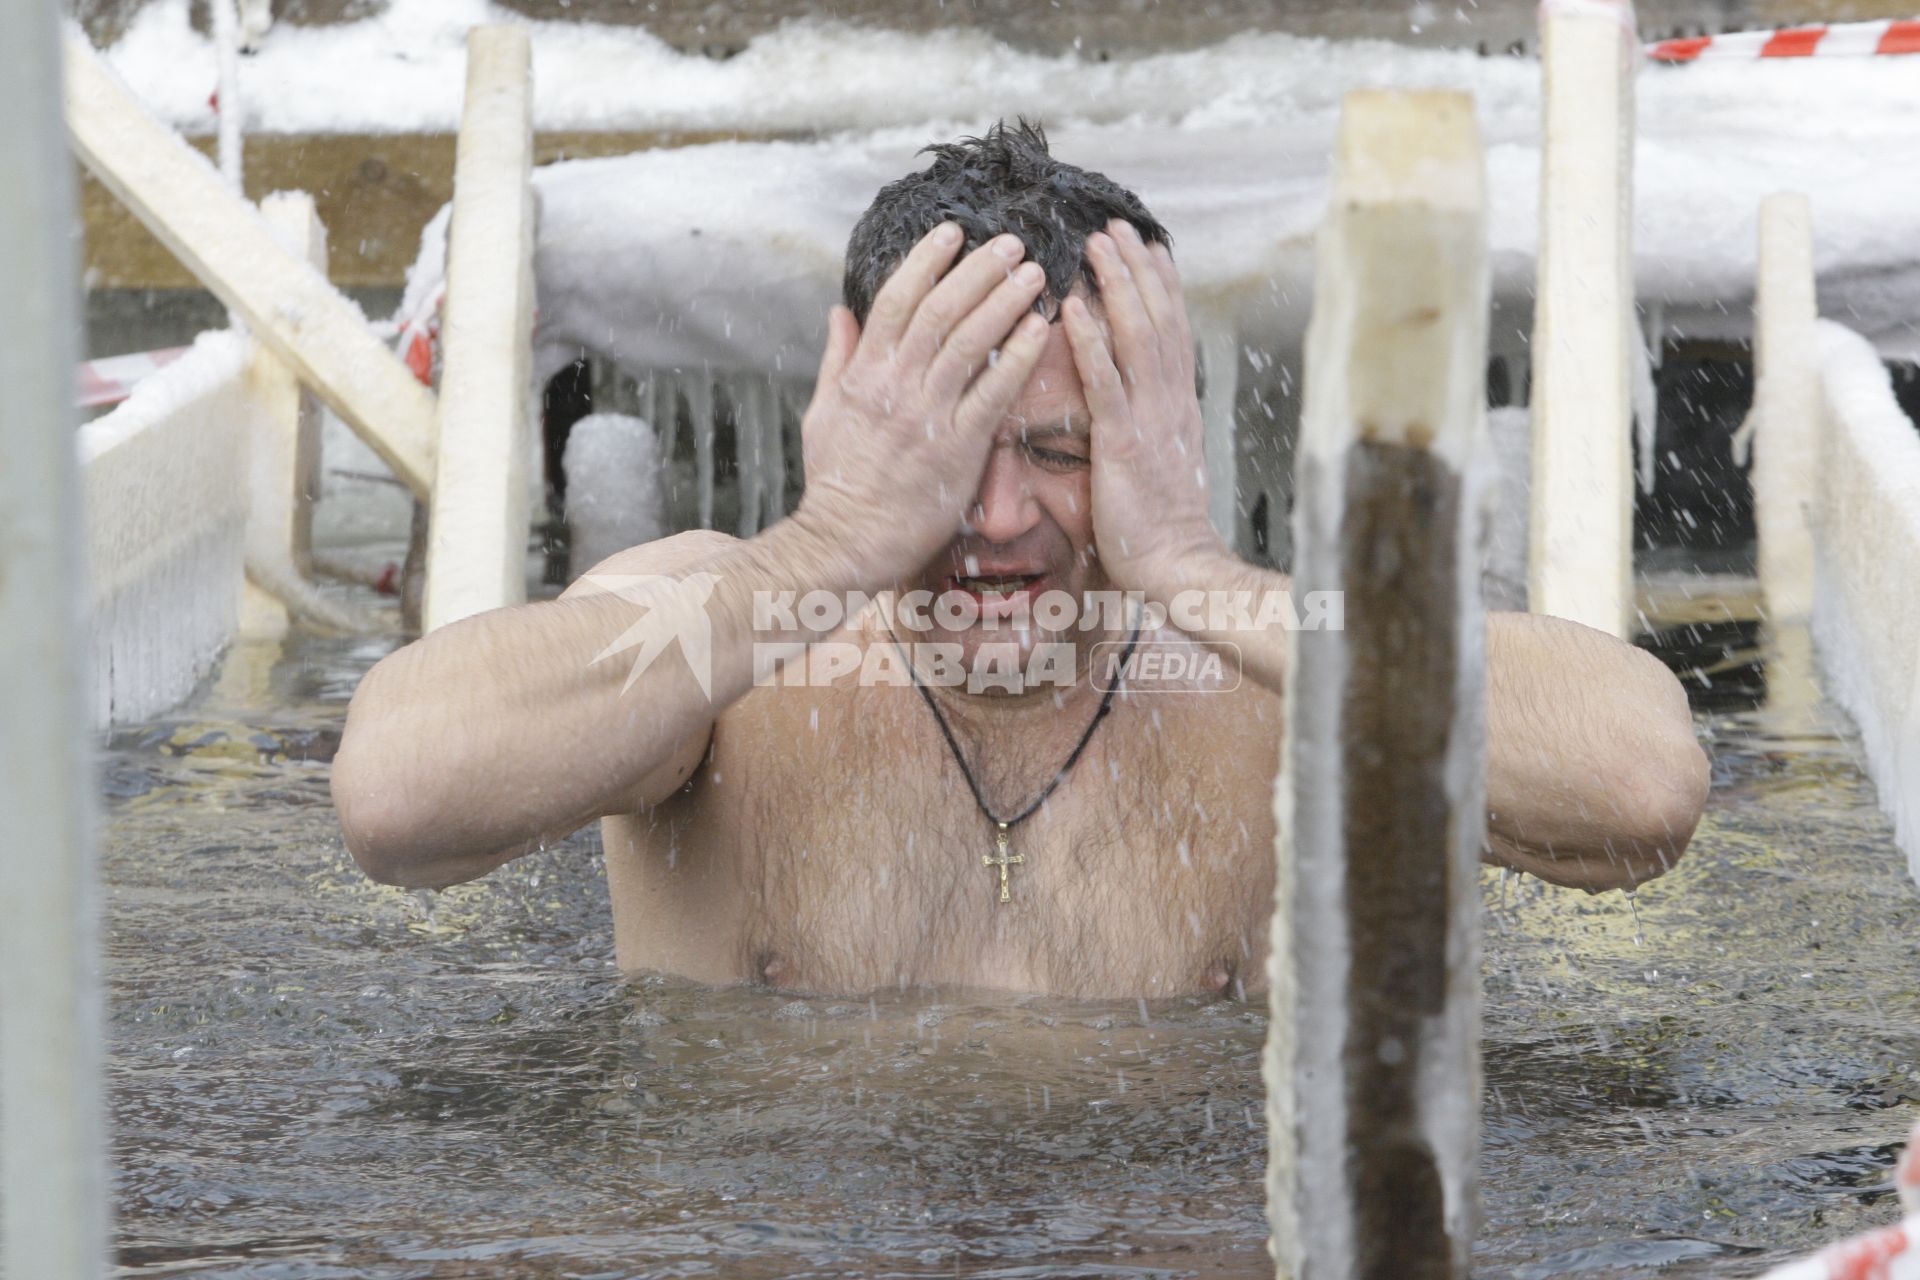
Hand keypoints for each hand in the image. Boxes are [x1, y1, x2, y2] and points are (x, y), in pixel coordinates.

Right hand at [793, 223, 1050, 586]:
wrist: (847, 541)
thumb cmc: (836, 482)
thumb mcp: (822, 412)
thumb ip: (837, 358)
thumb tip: (840, 312)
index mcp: (864, 374)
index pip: (897, 301)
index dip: (926, 262)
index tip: (953, 232)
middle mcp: (896, 386)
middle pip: (940, 311)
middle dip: (978, 271)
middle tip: (1012, 243)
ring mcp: (928, 415)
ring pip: (970, 343)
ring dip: (1004, 302)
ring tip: (1034, 274)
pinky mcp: (958, 448)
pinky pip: (993, 393)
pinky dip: (1017, 358)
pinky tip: (1040, 330)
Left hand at [1062, 220, 1224, 592]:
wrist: (1178, 566)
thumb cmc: (1162, 526)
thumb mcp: (1164, 462)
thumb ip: (1154, 424)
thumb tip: (1143, 400)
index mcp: (1178, 405)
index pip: (1173, 330)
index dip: (1161, 284)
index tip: (1147, 244)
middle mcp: (1171, 402)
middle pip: (1159, 318)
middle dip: (1137, 268)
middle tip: (1115, 226)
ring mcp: (1151, 419)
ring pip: (1136, 336)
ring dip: (1115, 286)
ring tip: (1094, 245)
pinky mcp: (1125, 442)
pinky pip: (1106, 382)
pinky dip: (1090, 341)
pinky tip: (1073, 307)